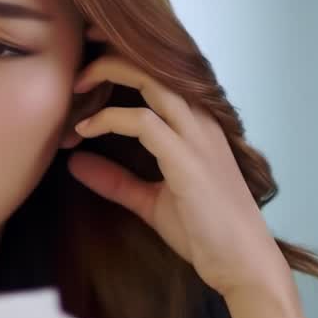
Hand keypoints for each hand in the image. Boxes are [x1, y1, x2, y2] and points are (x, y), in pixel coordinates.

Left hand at [64, 26, 289, 296]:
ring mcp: (197, 137)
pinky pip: (143, 121)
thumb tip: (76, 163)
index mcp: (197, 124)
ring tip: (75, 85)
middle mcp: (201, 120)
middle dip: (113, 53)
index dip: (123, 60)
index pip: (162, 73)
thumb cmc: (205, 232)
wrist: (242, 264)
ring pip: (153, 81)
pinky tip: (85, 130)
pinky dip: (109, 120)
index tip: (86, 64)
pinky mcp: (188, 159)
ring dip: (110, 74)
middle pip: (156, 64)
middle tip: (78, 55)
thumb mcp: (150, 201)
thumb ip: (116, 179)